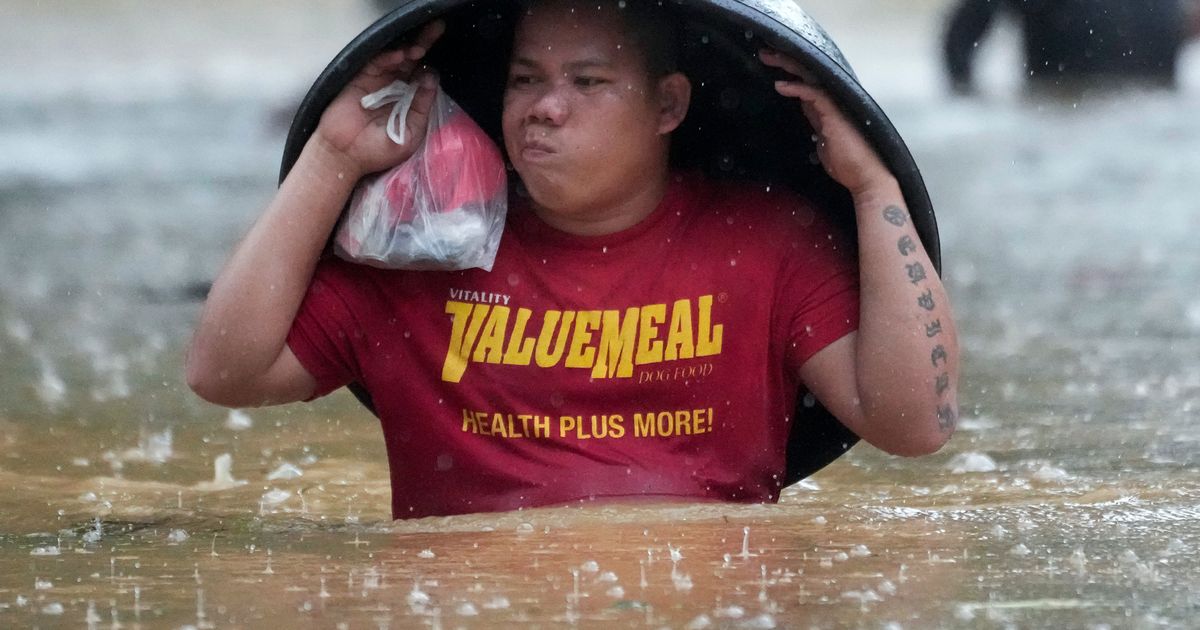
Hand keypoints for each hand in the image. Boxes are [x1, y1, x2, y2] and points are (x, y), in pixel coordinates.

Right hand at [313, 20, 446, 177]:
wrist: (346, 156)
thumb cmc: (378, 151)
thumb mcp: (411, 133)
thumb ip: (422, 107)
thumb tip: (431, 78)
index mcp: (409, 99)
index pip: (423, 76)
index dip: (431, 67)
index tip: (439, 62)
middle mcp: (395, 86)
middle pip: (413, 60)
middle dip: (425, 43)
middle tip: (437, 28)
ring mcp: (378, 81)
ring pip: (396, 58)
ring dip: (409, 50)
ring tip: (419, 49)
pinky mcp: (360, 78)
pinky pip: (376, 63)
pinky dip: (388, 57)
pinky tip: (399, 56)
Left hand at [758, 48, 894, 196]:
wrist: (865, 178)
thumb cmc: (847, 163)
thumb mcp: (823, 140)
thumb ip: (814, 122)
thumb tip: (805, 112)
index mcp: (828, 107)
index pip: (807, 82)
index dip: (789, 72)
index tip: (770, 66)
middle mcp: (832, 101)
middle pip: (807, 73)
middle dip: (785, 61)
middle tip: (764, 53)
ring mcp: (835, 106)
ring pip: (810, 76)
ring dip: (788, 66)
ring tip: (768, 57)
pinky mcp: (835, 114)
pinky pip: (814, 94)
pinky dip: (797, 88)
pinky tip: (780, 85)